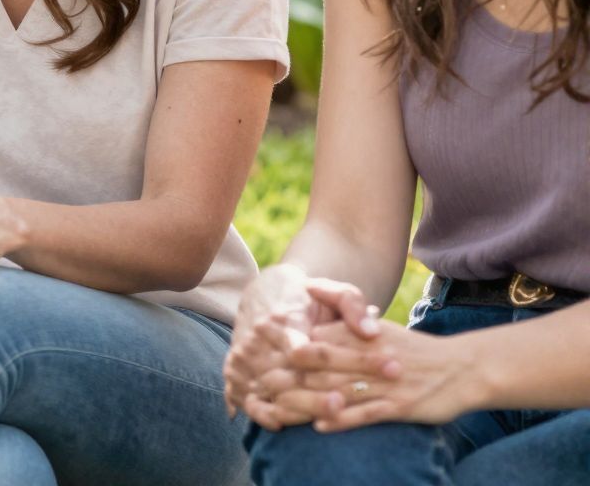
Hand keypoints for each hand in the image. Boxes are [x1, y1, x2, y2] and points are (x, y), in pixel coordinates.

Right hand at [225, 270, 380, 426]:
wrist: (263, 295)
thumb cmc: (305, 298)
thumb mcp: (330, 290)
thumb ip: (351, 304)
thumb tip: (371, 330)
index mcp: (282, 320)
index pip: (310, 350)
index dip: (345, 363)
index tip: (384, 369)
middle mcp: (258, 342)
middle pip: (294, 378)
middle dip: (328, 396)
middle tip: (365, 399)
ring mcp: (245, 361)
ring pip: (275, 395)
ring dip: (305, 410)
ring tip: (337, 416)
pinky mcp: (235, 375)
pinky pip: (250, 403)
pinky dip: (264, 416)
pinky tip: (283, 425)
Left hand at [252, 319, 482, 432]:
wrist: (463, 367)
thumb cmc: (413, 350)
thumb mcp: (377, 327)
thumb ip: (343, 315)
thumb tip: (309, 294)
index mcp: (358, 336)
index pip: (311, 343)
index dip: (284, 354)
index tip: (259, 362)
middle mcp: (366, 357)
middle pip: (316, 368)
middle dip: (285, 378)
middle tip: (258, 388)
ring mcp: (382, 383)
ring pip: (335, 392)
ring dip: (304, 402)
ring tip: (278, 410)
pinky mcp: (399, 406)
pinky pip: (365, 413)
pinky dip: (341, 419)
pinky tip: (320, 426)